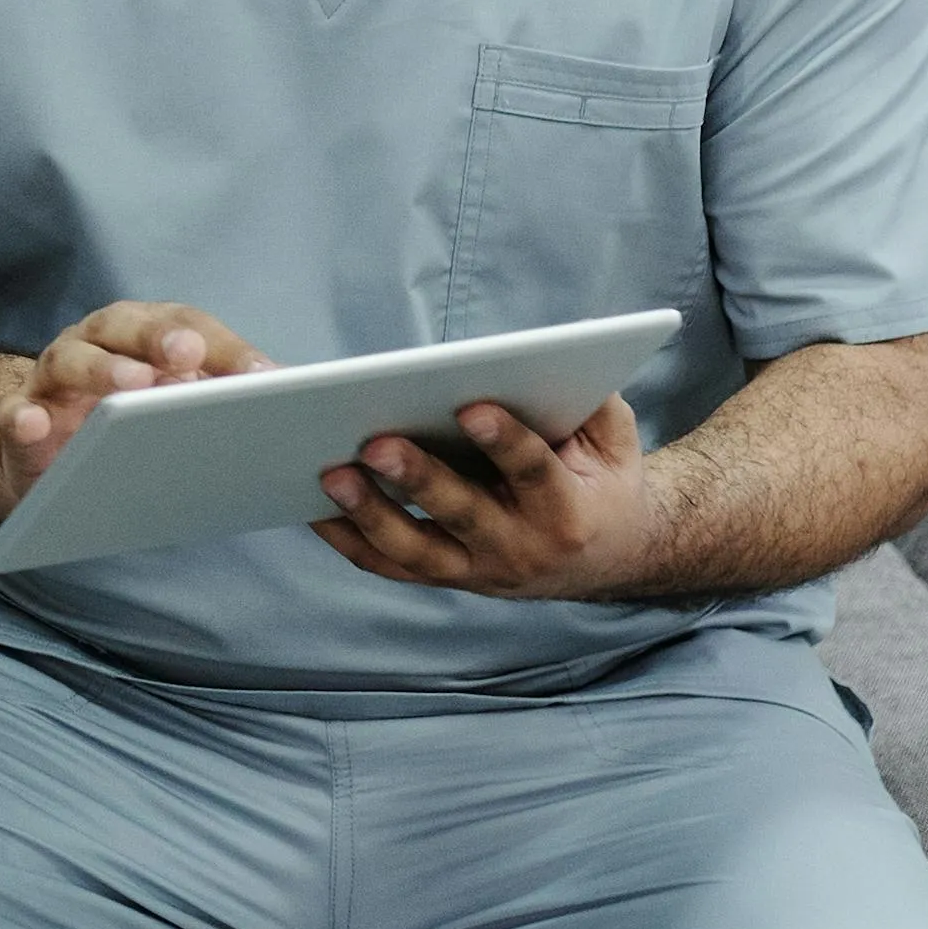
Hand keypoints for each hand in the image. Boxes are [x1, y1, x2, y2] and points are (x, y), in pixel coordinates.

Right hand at [0, 301, 275, 509]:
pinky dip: (21, 416)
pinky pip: (13, 412)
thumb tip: (282, 398)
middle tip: (188, 355)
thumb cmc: (126, 427)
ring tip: (130, 388)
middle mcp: (96, 342)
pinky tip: (34, 424)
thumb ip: (216, 398)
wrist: (50, 460)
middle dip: (158, 337)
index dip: (224, 346)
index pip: (186, 325)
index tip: (262, 374)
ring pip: (70, 359)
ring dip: (100, 369)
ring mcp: (52, 377)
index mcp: (142, 334)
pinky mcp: (19, 417)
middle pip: (125, 325)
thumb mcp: (173, 409)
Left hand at [315, 394, 657, 598]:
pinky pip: (388, 565)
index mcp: (568, 511)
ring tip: (330, 474)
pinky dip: (348, 539)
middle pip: (464, 514)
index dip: (505, 440)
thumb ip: (590, 399)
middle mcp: (521, 549)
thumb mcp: (613, 439)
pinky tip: (314, 507)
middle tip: (376, 443)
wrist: (606, 558)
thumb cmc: (600, 479)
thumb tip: (557, 351)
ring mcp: (478, 570)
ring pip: (416, 550)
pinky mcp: (444, 577)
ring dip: (369, 514)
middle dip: (419, 479)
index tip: (472, 406)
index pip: (534, 472)